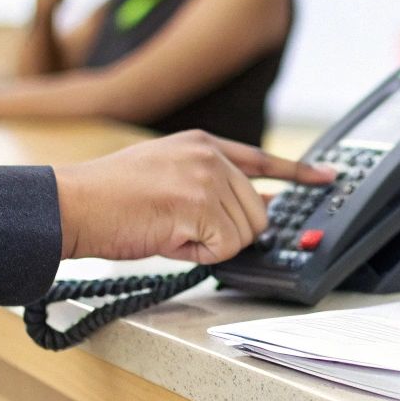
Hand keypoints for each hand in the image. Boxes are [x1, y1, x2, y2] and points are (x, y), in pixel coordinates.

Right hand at [53, 130, 337, 263]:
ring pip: (243, 233)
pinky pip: (224, 248)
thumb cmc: (109, 201)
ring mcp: (208, 178)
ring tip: (167, 229)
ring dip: (208, 246)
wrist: (72, 205)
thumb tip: (258, 205)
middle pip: (258, 212)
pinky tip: (167, 237)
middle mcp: (211, 155)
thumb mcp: (170, 178)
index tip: (327, 176)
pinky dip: (198, 256)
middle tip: (180, 228)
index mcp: (203, 144)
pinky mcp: (200, 204)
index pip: (263, 158)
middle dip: (226, 233)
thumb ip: (214, 188)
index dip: (298, 172)